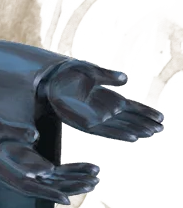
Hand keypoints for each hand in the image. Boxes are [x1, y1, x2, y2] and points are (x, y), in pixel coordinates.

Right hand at [0, 119, 98, 205]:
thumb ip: (12, 131)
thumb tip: (35, 136)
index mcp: (6, 171)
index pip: (28, 187)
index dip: (47, 194)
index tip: (65, 199)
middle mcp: (19, 176)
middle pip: (47, 186)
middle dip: (70, 185)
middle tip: (91, 182)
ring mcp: (29, 173)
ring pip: (55, 181)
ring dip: (75, 179)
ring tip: (95, 176)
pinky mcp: (36, 167)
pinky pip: (57, 173)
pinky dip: (73, 171)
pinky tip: (89, 168)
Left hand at [42, 61, 163, 140]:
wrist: (47, 79)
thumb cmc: (66, 74)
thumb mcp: (90, 72)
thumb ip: (107, 76)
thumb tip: (125, 78)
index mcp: (106, 97)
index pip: (130, 107)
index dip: (144, 112)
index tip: (159, 117)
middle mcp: (103, 109)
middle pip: (128, 118)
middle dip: (143, 123)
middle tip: (160, 128)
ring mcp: (95, 116)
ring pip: (120, 126)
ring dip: (135, 129)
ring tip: (151, 132)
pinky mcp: (84, 122)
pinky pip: (106, 130)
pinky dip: (120, 132)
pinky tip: (132, 135)